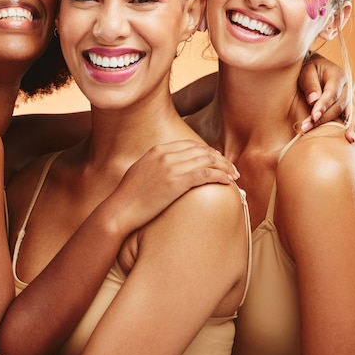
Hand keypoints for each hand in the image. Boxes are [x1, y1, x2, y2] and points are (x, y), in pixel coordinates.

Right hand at [109, 139, 238, 233]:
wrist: (120, 209)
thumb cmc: (128, 196)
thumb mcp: (141, 171)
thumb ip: (155, 165)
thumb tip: (168, 169)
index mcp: (157, 150)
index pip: (190, 145)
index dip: (207, 151)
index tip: (217, 160)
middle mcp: (166, 155)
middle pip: (202, 151)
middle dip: (219, 158)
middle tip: (231, 168)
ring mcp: (171, 167)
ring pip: (207, 161)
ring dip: (224, 167)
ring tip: (234, 175)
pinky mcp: (176, 182)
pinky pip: (206, 174)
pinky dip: (220, 176)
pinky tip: (228, 182)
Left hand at [298, 53, 354, 150]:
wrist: (315, 68)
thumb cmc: (308, 69)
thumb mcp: (306, 71)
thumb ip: (310, 84)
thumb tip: (313, 100)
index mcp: (338, 76)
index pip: (331, 93)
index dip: (322, 106)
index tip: (312, 117)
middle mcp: (348, 88)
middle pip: (341, 106)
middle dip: (325, 120)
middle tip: (308, 130)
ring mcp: (351, 99)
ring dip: (353, 129)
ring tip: (351, 141)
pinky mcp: (350, 109)